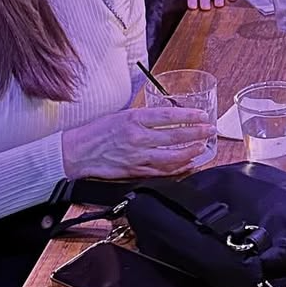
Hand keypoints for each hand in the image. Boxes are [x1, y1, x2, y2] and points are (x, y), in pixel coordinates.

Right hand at [62, 106, 216, 179]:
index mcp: (134, 119)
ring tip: (201, 147)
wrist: (76, 152)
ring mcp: (137, 156)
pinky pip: (160, 172)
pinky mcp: (134, 171)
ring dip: (190, 152)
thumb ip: (144, 117)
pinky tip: (187, 164)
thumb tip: (168, 116)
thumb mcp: (121, 114)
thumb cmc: (96, 132)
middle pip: (174, 136)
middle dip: (196, 133)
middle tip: (209, 130)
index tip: (202, 115)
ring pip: (171, 157)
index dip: (189, 115)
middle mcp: (137, 137)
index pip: (168, 115)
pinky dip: (176, 168)